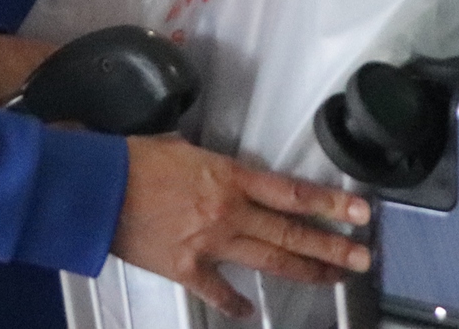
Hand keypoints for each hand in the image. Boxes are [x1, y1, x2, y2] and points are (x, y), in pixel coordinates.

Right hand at [112, 134, 369, 317]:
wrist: (96, 189)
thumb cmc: (133, 159)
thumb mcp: (181, 146)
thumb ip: (214, 165)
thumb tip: (228, 172)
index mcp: (228, 177)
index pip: (291, 193)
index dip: (330, 204)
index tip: (359, 212)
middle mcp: (227, 213)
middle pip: (290, 233)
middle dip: (331, 247)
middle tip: (362, 258)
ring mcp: (209, 245)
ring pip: (268, 261)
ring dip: (305, 272)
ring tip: (333, 279)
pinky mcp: (185, 269)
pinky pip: (218, 291)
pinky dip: (235, 303)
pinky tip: (249, 312)